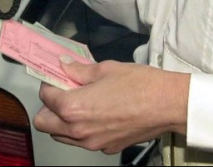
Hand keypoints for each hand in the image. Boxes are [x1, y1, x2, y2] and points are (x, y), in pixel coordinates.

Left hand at [34, 60, 189, 154]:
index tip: (57, 77)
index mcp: (73, 108)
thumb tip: (64, 66)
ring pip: (62, 136)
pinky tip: (99, 114)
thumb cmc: (140, 85)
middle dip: (49, 107)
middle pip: (43, 123)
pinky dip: (83, 130)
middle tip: (63, 92)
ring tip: (81, 103)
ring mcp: (93, 142)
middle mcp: (78, 130)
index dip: (49, 84)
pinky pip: (84, 141)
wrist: (168, 104)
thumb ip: (79, 70)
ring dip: (63, 121)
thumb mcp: (105, 69)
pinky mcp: (107, 147)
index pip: (45, 97)